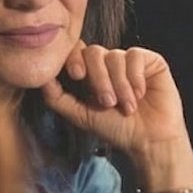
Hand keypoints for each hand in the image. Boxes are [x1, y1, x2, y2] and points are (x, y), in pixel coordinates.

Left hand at [41, 43, 192, 190]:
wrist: (149, 140)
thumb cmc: (118, 130)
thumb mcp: (81, 115)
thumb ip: (58, 98)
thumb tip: (40, 79)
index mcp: (93, 73)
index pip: (77, 52)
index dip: (74, 58)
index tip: (77, 76)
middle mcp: (111, 64)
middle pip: (94, 52)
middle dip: (98, 79)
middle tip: (107, 103)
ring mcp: (131, 62)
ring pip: (115, 56)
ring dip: (119, 84)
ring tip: (127, 106)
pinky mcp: (152, 62)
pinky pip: (136, 56)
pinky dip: (135, 77)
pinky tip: (141, 94)